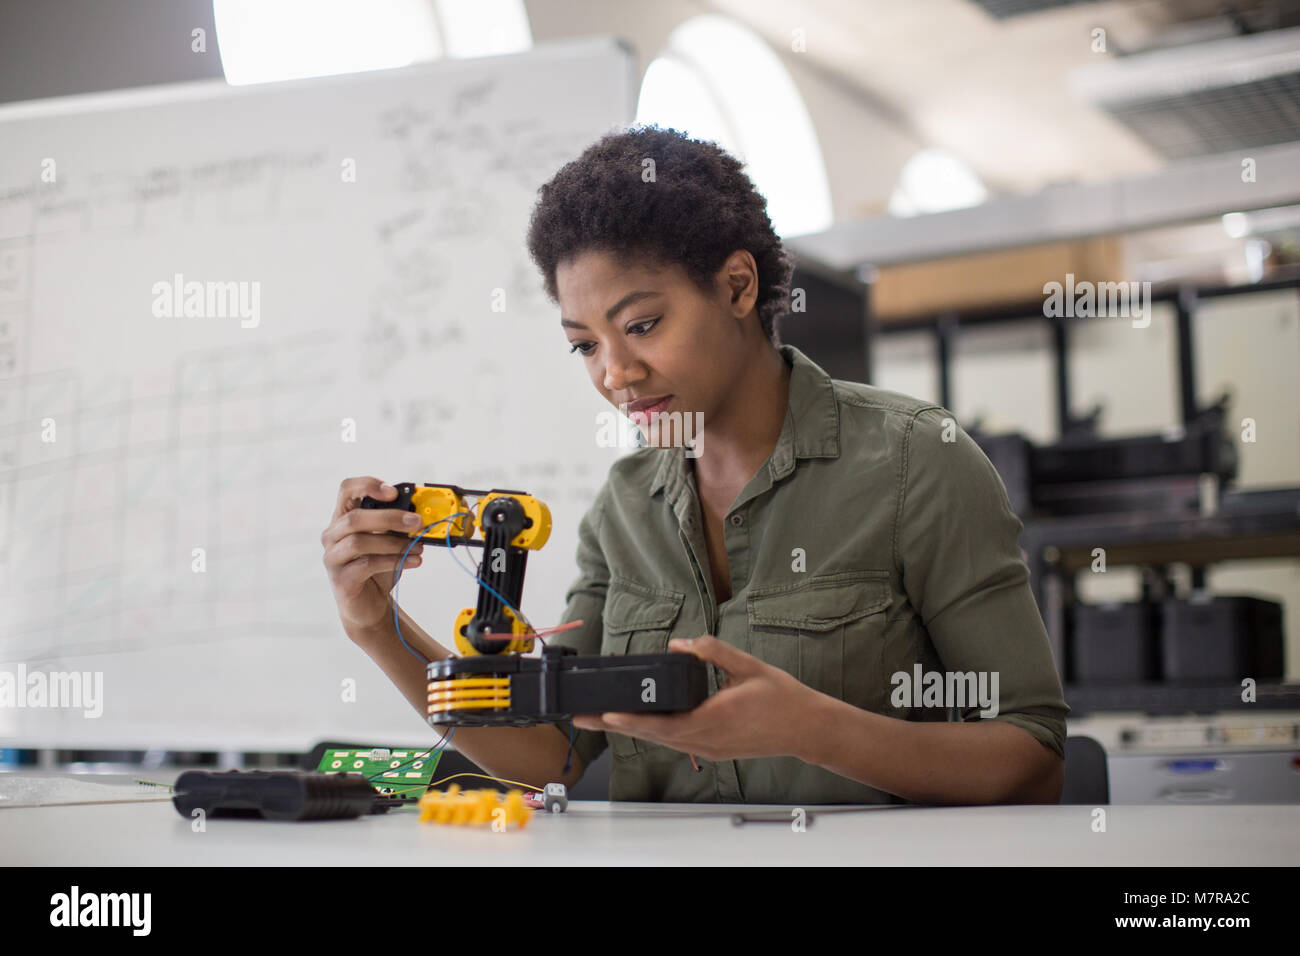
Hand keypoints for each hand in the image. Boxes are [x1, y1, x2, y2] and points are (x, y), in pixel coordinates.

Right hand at [321, 477, 425, 631]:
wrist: (369, 605)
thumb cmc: (379, 566)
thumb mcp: (389, 540)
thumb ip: (397, 524)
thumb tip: (418, 512)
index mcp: (343, 518)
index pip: (346, 490)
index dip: (367, 485)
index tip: (393, 492)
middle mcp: (332, 535)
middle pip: (355, 517)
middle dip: (390, 517)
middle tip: (417, 521)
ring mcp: (333, 558)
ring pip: (359, 542)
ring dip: (394, 542)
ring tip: (419, 547)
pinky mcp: (341, 580)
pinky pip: (367, 565)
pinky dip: (394, 561)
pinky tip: (415, 561)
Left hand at [572, 635, 822, 761]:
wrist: (807, 728)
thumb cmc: (782, 698)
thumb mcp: (748, 667)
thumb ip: (712, 652)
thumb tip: (681, 643)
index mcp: (712, 721)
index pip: (662, 724)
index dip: (631, 720)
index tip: (606, 714)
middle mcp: (706, 741)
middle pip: (653, 736)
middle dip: (616, 726)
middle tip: (583, 718)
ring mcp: (709, 749)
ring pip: (663, 741)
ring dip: (633, 729)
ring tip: (603, 718)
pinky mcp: (714, 749)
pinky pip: (677, 741)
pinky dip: (655, 731)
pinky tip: (641, 721)